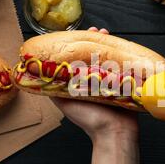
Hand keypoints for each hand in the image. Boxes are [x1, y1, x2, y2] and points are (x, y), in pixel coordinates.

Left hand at [51, 27, 137, 144]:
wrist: (114, 131)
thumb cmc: (89, 119)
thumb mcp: (64, 102)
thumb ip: (53, 89)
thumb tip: (38, 74)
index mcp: (82, 82)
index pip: (79, 58)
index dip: (78, 45)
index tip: (78, 35)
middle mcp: (97, 79)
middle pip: (95, 54)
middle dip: (95, 41)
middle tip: (96, 31)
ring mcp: (112, 80)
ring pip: (109, 57)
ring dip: (108, 44)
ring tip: (106, 34)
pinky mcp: (126, 82)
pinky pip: (124, 64)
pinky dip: (123, 53)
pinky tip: (120, 45)